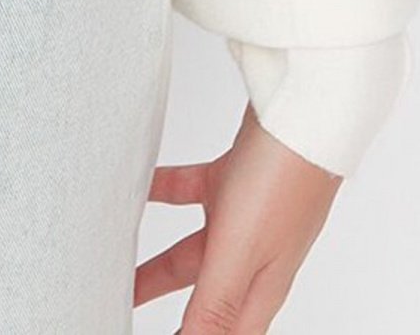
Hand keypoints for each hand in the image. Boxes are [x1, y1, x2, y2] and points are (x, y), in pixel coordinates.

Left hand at [136, 103, 341, 329]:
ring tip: (117, 256)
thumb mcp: (242, 253)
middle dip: (165, 304)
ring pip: (192, 248)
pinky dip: (162, 192)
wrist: (303, 107)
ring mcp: (245, 216)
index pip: (222, 333)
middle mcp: (255, 257)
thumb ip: (215, 306)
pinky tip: (137, 184)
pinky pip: (188, 193)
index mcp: (259, 287)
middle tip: (125, 307)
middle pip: (203, 298)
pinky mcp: (234, 178)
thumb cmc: (286, 181)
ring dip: (157, 257)